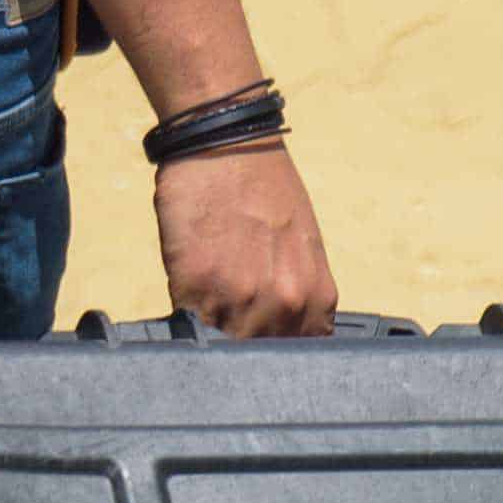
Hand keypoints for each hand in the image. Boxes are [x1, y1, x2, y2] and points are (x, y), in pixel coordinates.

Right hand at [156, 147, 335, 337]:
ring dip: (210, 324)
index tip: (258, 339)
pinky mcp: (195, 287)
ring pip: (219, 345)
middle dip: (239, 339)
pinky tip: (191, 279)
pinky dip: (185, 309)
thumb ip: (296, 297)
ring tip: (210, 289)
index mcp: (316, 298)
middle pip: (255, 354)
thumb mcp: (303, 249)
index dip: (273, 350)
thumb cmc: (266, 189)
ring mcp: (239, 299)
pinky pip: (186, 322)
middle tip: (229, 306)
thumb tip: (279, 335)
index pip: (296, 356)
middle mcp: (283, 304)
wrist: (227, 145)